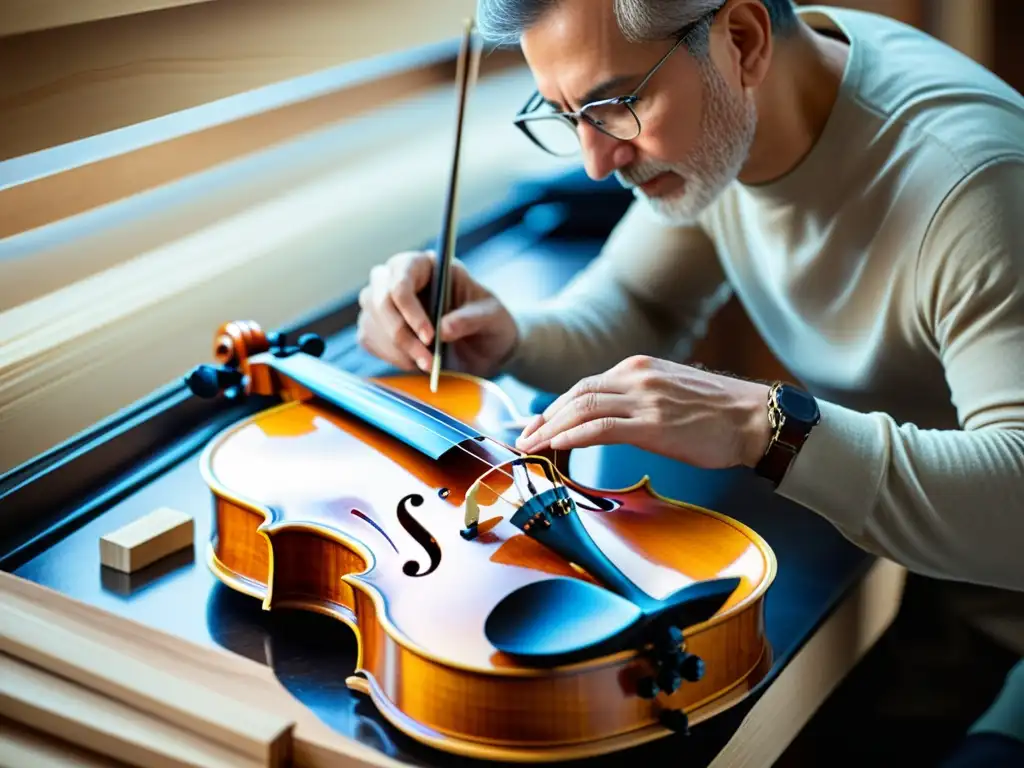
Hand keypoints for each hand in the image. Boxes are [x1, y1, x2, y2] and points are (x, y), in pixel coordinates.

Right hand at [356, 250, 517, 376]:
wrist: (486, 348)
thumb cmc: (491, 323)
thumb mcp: (492, 317)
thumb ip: (471, 319)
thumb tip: (444, 329)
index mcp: (428, 265)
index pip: (401, 274)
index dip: (409, 305)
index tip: (430, 336)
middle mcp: (400, 278)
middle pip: (379, 297)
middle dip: (400, 333)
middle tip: (428, 360)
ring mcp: (386, 302)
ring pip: (371, 320)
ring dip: (396, 349)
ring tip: (427, 365)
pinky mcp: (380, 327)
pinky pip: (369, 339)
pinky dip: (389, 355)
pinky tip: (414, 363)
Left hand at [514, 356, 773, 469]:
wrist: (756, 419)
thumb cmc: (720, 413)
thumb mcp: (671, 392)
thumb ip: (639, 398)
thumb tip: (611, 418)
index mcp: (640, 367)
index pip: (585, 386)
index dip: (555, 408)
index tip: (537, 426)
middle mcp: (637, 376)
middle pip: (576, 394)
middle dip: (545, 418)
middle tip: (523, 438)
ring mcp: (645, 399)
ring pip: (582, 408)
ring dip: (550, 429)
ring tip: (531, 447)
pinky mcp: (653, 424)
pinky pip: (602, 426)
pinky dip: (574, 435)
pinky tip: (557, 446)